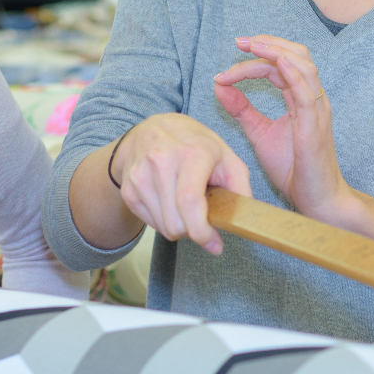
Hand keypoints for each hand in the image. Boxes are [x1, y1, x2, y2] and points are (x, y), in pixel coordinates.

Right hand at [113, 113, 252, 254]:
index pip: (189, 201)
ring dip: (179, 226)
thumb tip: (244, 219)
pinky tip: (171, 202)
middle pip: (176, 222)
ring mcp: (140, 175)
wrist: (154, 129)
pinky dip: (164, 221)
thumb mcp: (227, 156)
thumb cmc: (196, 144)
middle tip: (202, 219)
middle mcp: (161, 161)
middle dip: (194, 231)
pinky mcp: (129, 188)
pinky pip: (150, 223)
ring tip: (186, 206)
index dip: (202, 231)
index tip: (215, 245)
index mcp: (191, 154)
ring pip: (163, 227)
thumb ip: (240, 187)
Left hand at [213, 35, 353, 223]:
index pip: (280, 65)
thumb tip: (219, 85)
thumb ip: (242, 109)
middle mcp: (312, 98)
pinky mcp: (315, 126)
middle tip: (240, 42)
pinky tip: (277, 63)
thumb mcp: (260, 133)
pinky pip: (307, 92)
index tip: (229, 61)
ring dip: (277, 52)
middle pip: (296, 55)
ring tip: (253, 46)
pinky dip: (293, 74)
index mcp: (300, 98)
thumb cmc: (293, 169)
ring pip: (303, 66)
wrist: (316, 200)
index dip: (257, 57)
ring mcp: (317, 110)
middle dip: (268, 44)